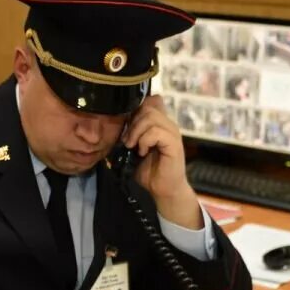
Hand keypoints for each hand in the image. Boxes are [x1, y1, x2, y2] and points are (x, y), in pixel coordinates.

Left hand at [122, 95, 202, 229]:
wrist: (163, 190)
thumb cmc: (149, 171)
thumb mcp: (134, 149)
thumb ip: (130, 134)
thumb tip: (115, 122)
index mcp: (159, 123)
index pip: (152, 99)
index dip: (137, 108)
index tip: (128, 125)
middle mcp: (168, 124)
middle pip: (148, 106)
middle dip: (132, 123)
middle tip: (127, 141)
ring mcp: (172, 133)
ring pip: (151, 117)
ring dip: (136, 132)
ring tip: (133, 146)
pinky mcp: (174, 144)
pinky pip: (157, 132)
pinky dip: (145, 141)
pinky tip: (142, 152)